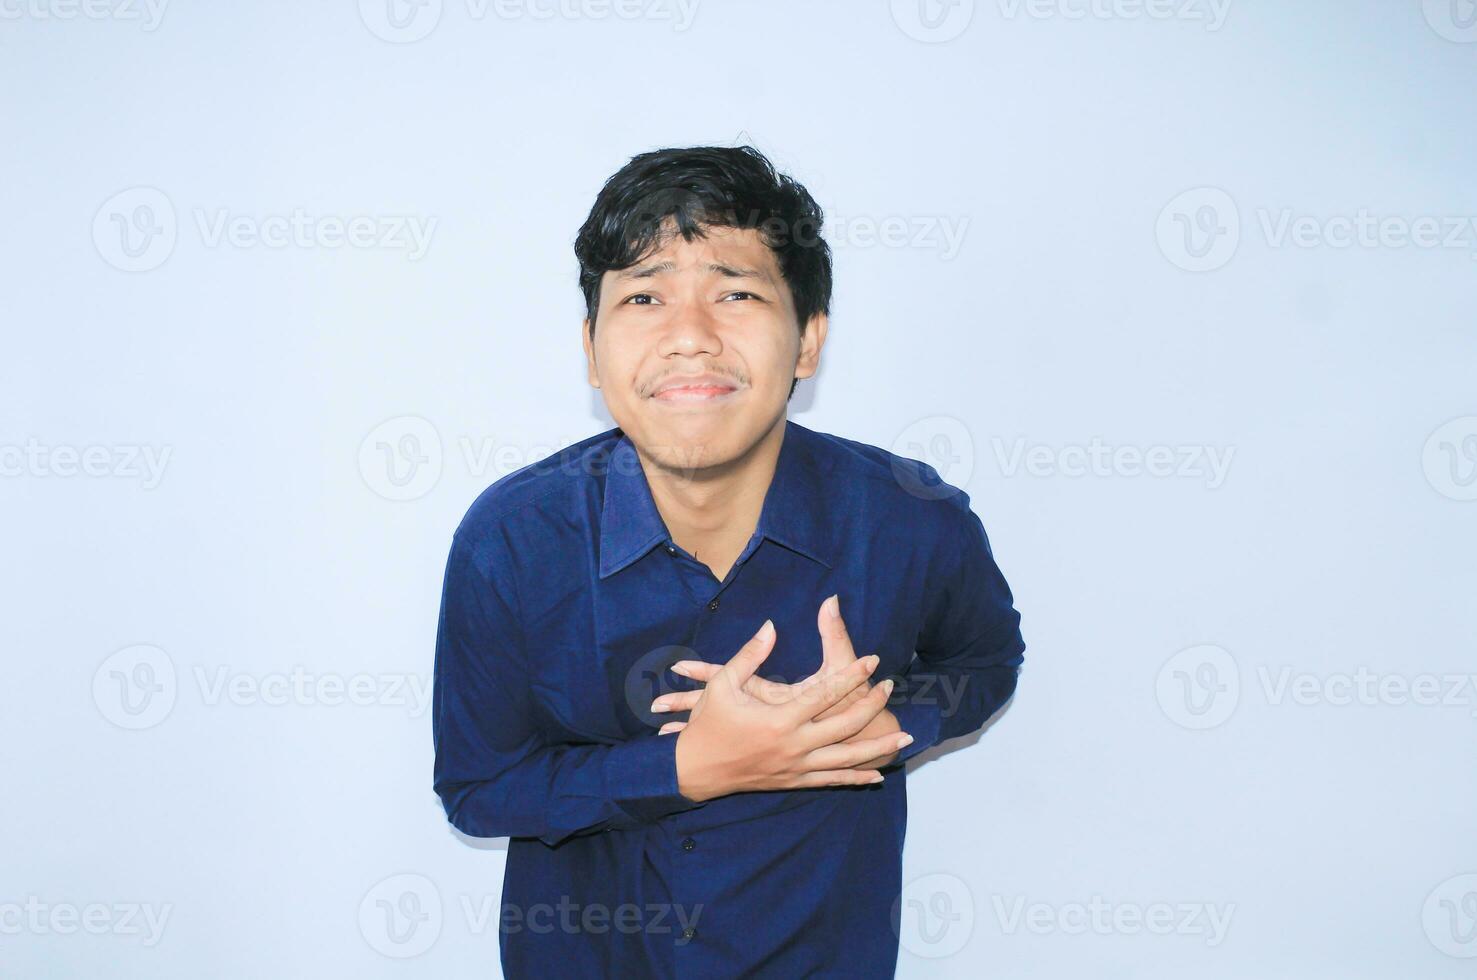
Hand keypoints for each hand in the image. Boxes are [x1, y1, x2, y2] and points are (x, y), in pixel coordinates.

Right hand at [666, 618, 907, 801]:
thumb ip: (750, 654)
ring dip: (877, 747)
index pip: (826, 693)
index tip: (872, 660)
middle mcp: (793, 745)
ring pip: (846, 758)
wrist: (695, 771)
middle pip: (845, 725)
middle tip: (890, 688)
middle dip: (872, 706)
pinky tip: (877, 776)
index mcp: (779, 720)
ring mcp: (796, 766)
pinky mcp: (794, 780)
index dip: (852, 674)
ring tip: (904, 737)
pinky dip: (856, 778)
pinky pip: (831, 780)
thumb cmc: (709, 724)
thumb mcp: (723, 684)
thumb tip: (771, 626)